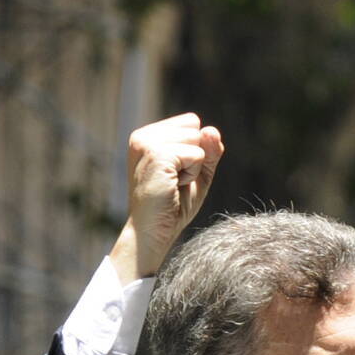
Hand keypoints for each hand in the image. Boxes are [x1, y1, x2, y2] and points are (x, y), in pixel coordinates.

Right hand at [106, 113, 224, 281]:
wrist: (153, 232)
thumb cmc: (172, 206)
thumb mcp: (198, 172)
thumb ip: (209, 149)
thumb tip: (211, 130)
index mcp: (148, 136)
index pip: (192, 122)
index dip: (195, 149)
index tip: (176, 172)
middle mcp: (144, 136)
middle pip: (196, 128)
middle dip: (195, 157)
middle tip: (174, 181)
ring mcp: (148, 143)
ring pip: (197, 138)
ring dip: (194, 166)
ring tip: (173, 184)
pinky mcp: (157, 154)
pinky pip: (197, 154)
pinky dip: (193, 174)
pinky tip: (173, 186)